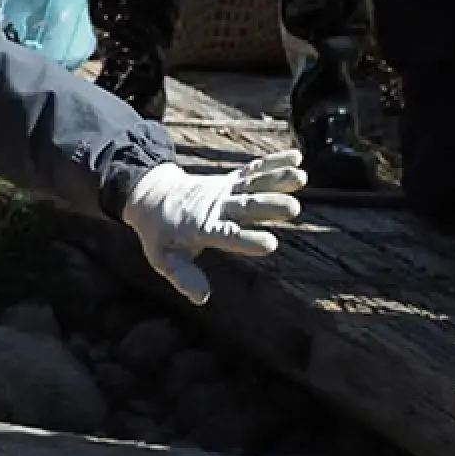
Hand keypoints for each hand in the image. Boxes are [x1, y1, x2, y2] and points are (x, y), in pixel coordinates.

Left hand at [121, 151, 308, 304]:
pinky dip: (273, 163)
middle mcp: (216, 208)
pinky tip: (296, 157)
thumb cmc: (161, 234)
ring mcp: (225, 192)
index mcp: (200, 228)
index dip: (247, 239)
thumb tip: (202, 298)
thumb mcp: (162, 259)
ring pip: (254, 185)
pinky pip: (254, 171)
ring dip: (277, 180)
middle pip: (246, 206)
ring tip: (301, 177)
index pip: (226, 235)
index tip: (271, 244)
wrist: (153, 196)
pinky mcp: (231, 182)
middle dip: (269, 207)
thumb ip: (183, 276)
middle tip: (293, 209)